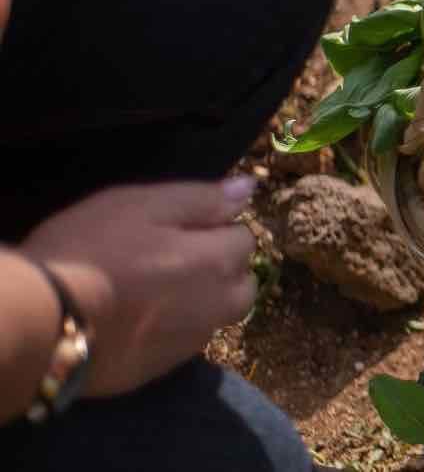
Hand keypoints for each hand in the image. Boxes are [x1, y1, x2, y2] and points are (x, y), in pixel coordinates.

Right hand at [16, 178, 256, 397]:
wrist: (42, 322)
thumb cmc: (88, 251)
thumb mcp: (140, 206)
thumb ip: (200, 199)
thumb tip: (247, 188)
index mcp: (216, 262)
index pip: (244, 239)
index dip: (215, 229)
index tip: (178, 228)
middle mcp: (216, 306)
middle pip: (241, 285)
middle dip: (222, 270)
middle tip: (172, 259)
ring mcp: (190, 343)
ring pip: (215, 317)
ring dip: (201, 302)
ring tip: (153, 290)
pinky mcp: (161, 369)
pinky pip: (183, 343)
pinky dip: (172, 329)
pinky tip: (137, 319)